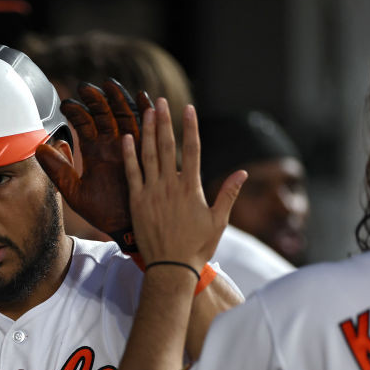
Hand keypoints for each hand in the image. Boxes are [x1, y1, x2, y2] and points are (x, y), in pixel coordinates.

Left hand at [36, 78, 151, 250]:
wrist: (124, 228)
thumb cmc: (101, 212)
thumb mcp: (74, 191)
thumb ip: (58, 170)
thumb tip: (39, 148)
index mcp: (95, 152)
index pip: (85, 124)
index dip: (76, 112)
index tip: (65, 104)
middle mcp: (112, 145)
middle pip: (105, 115)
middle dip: (96, 99)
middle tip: (85, 87)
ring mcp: (130, 147)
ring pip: (126, 116)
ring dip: (119, 99)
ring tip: (110, 85)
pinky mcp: (147, 153)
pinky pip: (148, 130)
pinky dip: (147, 113)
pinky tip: (144, 98)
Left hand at [123, 99, 245, 269]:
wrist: (170, 267)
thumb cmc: (197, 247)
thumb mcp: (218, 221)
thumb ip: (228, 194)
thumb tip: (242, 173)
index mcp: (191, 188)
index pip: (192, 149)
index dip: (190, 127)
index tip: (188, 108)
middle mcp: (170, 186)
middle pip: (166, 146)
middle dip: (164, 121)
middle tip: (161, 101)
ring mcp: (152, 193)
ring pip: (148, 155)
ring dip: (146, 132)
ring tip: (146, 111)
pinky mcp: (137, 202)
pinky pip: (132, 174)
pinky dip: (129, 156)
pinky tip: (127, 139)